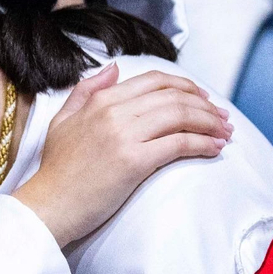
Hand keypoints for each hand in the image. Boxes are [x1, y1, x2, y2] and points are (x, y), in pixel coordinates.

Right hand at [12, 65, 231, 246]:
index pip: (154, 81)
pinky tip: (214, 149)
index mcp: (100, 100)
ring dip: (209, 123)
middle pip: (173, 96)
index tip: (202, 99)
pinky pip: (178, 144)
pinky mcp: (134, 161)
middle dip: (205, 105)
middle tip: (221, 118)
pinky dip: (202, 144)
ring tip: (224, 132)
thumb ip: (87, 90)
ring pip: (180, 116)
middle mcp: (113, 111)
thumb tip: (114, 68)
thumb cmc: (56, 170)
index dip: (185, 86)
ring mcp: (124, 135)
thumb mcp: (63, 120)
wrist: (48, 205)